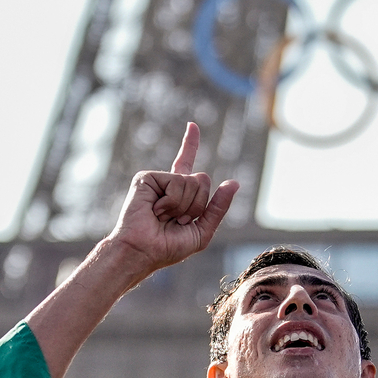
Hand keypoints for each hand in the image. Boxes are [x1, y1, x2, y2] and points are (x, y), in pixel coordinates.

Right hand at [108, 122, 238, 274]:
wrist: (143, 252)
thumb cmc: (168, 247)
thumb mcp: (202, 231)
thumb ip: (218, 208)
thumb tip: (234, 183)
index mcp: (179, 194)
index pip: (187, 164)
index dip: (190, 144)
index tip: (192, 125)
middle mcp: (168, 184)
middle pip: (203, 180)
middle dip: (197, 204)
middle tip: (176, 220)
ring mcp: (158, 179)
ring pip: (192, 182)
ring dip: (183, 206)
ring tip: (164, 217)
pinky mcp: (147, 178)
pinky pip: (177, 182)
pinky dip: (172, 202)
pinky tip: (156, 210)